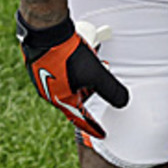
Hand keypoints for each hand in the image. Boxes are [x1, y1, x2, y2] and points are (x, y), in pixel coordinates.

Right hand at [16, 11, 128, 138]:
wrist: (45, 32)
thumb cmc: (68, 54)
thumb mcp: (96, 73)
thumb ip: (111, 89)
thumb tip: (124, 102)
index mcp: (61, 99)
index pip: (80, 118)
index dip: (93, 126)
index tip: (102, 134)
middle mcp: (50, 92)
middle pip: (76, 98)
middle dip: (92, 92)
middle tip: (103, 86)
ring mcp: (45, 78)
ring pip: (72, 82)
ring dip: (86, 77)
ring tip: (99, 64)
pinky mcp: (44, 64)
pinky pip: (65, 70)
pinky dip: (78, 66)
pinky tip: (86, 54)